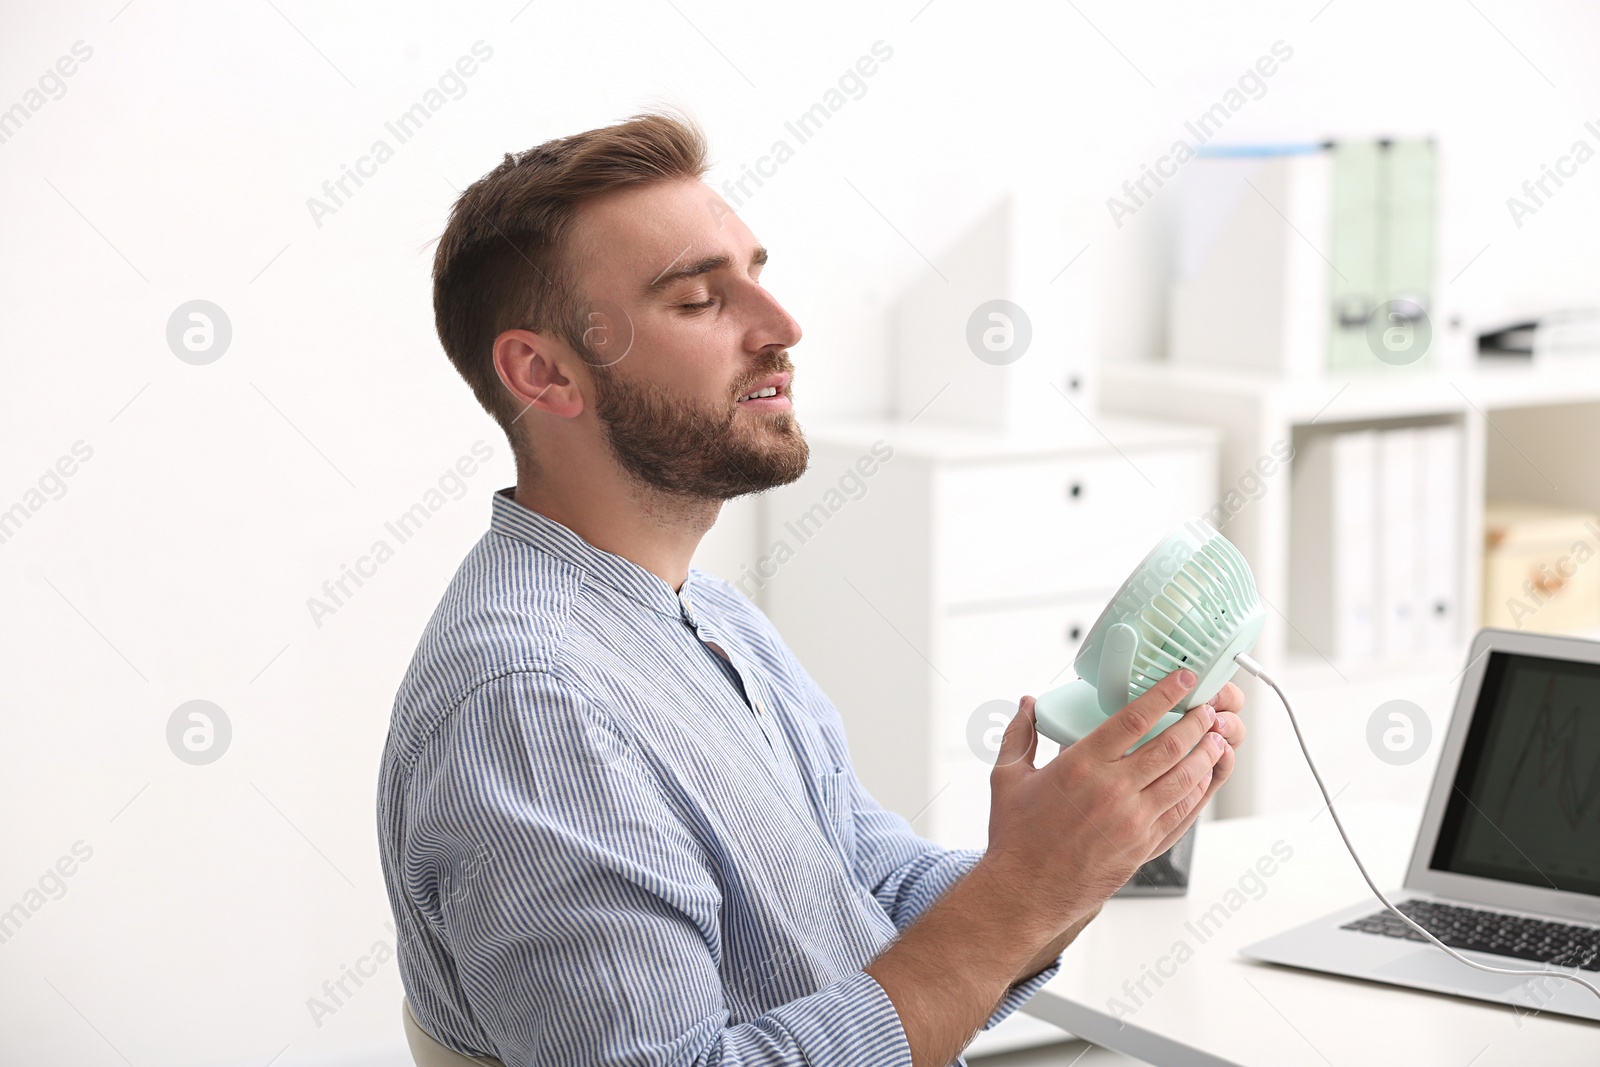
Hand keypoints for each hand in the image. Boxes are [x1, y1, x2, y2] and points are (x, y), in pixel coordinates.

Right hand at [982, 668, 1228, 933]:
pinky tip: (1204, 777)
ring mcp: (1134, 822)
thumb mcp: (1008, 777)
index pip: (1134, 718)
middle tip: (1207, 708)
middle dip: (1195, 723)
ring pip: (1185, 779)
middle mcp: (1113, 791)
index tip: (1183, 679)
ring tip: (1214, 738)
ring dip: (1205, 754)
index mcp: (1081, 766)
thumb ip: (1020, 734)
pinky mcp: (1144, 847)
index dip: (1165, 694)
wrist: (1026, 892)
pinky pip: (1184, 814)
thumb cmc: (1016, 837)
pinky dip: (1199, 791)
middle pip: (1170, 746)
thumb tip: (1027, 704)